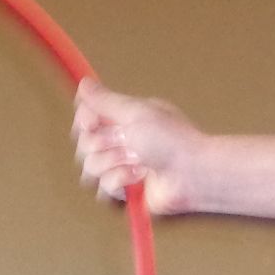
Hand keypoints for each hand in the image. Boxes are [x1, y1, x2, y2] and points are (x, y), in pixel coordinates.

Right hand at [73, 80, 205, 215]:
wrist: (190, 174)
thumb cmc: (170, 139)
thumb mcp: (136, 112)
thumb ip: (105, 100)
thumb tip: (83, 83)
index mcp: (122, 118)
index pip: (85, 118)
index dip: (84, 121)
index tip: (92, 122)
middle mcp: (118, 141)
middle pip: (83, 144)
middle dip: (102, 145)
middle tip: (127, 142)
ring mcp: (119, 167)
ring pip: (90, 168)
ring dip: (113, 163)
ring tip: (138, 161)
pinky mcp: (123, 191)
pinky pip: (102, 189)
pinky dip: (120, 181)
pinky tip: (139, 178)